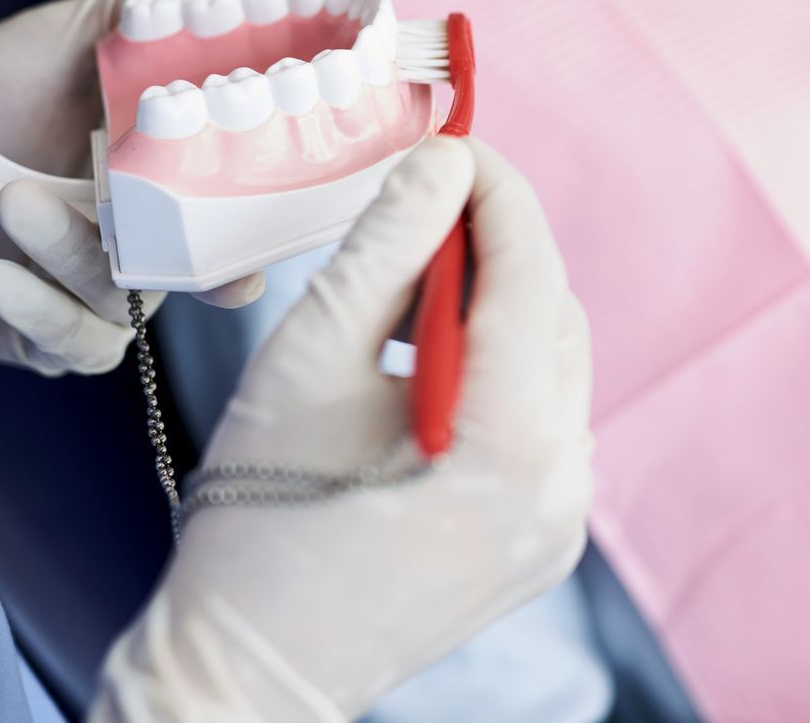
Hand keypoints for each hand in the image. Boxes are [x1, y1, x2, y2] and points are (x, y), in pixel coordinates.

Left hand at [0, 0, 261, 374]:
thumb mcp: (64, 35)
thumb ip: (145, 10)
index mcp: (166, 168)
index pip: (240, 198)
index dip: (266, 209)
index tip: (273, 202)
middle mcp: (146, 236)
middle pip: (203, 260)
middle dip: (206, 260)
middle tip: (193, 247)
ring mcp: (100, 290)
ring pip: (128, 296)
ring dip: (72, 252)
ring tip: (12, 202)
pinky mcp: (50, 335)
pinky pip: (75, 342)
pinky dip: (40, 310)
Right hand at [91, 137, 593, 722]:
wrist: (248, 671)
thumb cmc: (257, 519)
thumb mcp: (308, 359)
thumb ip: (386, 247)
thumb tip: (443, 162)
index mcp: (512, 442)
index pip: (529, 272)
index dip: (496, 191)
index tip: (454, 140)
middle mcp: (561, 485)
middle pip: (553, 315)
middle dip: (497, 244)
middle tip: (427, 197)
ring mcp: (560, 522)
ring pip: (554, 365)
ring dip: (497, 307)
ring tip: (416, 276)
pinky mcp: (542, 540)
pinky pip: (542, 421)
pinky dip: (499, 370)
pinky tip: (428, 356)